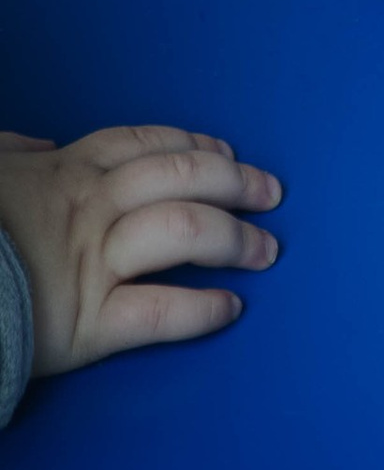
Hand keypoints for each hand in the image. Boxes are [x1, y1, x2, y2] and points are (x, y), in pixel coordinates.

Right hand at [0, 126, 280, 376]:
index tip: (228, 151)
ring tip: (267, 251)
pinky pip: (156, 312)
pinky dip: (200, 311)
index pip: (148, 145)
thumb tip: (41, 145)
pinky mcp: (84, 324)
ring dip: (235, 241)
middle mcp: (91, 209)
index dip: (196, 145)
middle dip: (236, 183)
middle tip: (272, 194)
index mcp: (66, 173)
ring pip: (183, 233)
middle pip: (183, 178)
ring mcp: (92, 264)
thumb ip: (13, 153)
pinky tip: (231, 309)